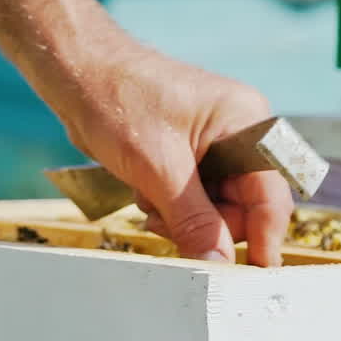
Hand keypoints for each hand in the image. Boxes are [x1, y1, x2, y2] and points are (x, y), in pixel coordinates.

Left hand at [0, 0, 291, 265]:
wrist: (69, 67)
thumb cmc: (114, 96)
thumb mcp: (157, 168)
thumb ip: (195, 221)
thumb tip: (221, 267)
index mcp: (245, 122)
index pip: (271, 194)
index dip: (265, 236)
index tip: (253, 273)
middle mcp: (235, 131)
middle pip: (244, 206)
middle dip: (207, 224)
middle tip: (167, 223)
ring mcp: (209, 141)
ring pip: (214, 206)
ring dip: (182, 216)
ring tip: (146, 197)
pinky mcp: (183, 151)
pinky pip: (190, 197)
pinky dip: (168, 204)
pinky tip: (142, 189)